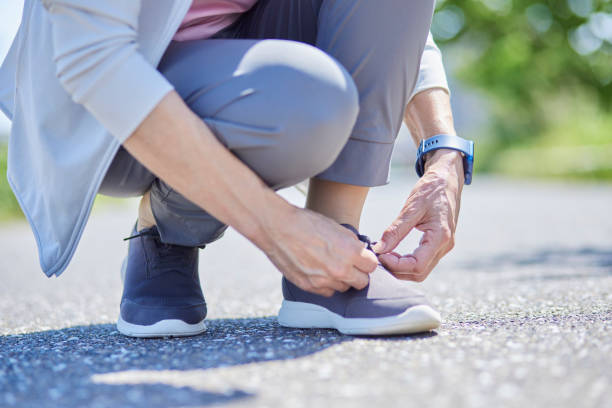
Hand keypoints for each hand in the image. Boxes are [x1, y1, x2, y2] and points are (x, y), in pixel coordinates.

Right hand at [257, 205, 378, 296]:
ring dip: (341, 279)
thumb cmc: (306, 223)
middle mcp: (340, 269)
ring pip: (344, 288)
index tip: (361, 258)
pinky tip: (319, 271)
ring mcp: (324, 281)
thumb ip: (352, 243)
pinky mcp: (309, 287)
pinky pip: (327, 292)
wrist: (277, 227)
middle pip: (362, 282)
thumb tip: (361, 252)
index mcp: (350, 252)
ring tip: (330, 265)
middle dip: (358, 273)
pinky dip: (326, 284)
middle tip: (349, 264)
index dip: (366, 260)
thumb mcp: (336, 227)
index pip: (372, 266)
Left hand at [372, 149, 463, 281]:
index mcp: (440, 236)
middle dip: (397, 270)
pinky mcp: (439, 245)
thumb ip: (395, 230)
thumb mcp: (412, 207)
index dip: (395, 265)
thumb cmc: (431, 189)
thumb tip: (379, 248)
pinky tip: (393, 254)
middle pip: (419, 273)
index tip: (380, 255)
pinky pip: (423, 262)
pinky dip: (407, 263)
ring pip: (421, 271)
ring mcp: (444, 247)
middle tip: (378, 258)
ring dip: (401, 269)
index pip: (416, 265)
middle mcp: (445, 246)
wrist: (447, 179)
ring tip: (384, 256)